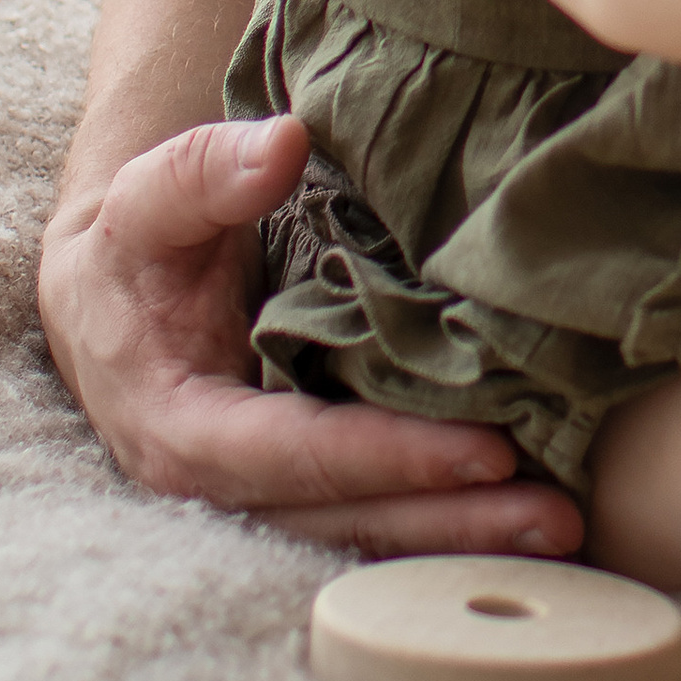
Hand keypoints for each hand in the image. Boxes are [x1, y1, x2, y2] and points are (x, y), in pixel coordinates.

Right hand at [38, 112, 581, 554]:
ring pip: (372, 531)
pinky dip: (451, 522)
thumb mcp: (148, 201)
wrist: (116, 294)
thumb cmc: (137, 246)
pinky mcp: (310, 489)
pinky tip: (528, 524)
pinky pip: (382, 515)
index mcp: (181, 430)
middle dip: (453, 519)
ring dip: (467, 536)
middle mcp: (226, 485)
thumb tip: (281, 145)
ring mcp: (271, 496)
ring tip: (564, 530)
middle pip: (349, 515)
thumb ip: (204, 172)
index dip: (392, 457)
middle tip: (558, 516)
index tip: (487, 449)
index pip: (297, 456)